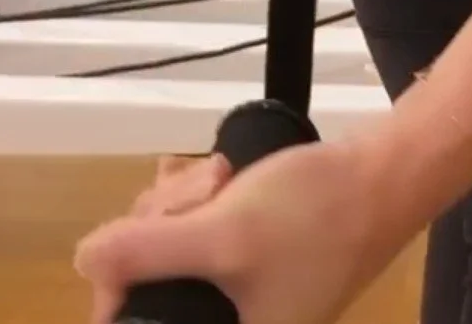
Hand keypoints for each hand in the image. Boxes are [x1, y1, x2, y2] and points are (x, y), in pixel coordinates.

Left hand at [75, 141, 400, 323]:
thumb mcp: (226, 232)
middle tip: (204, 187)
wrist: (389, 176)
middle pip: (155, 288)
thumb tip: (83, 262)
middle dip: (164, 227)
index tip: (144, 230)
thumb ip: (148, 252)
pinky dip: (204, 206)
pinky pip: (206, 240)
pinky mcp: (257, 263)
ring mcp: (246, 297)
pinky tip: (216, 176)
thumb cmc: (315, 213)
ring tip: (221, 175)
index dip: (121, 283)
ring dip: (187, 207)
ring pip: (178, 255)